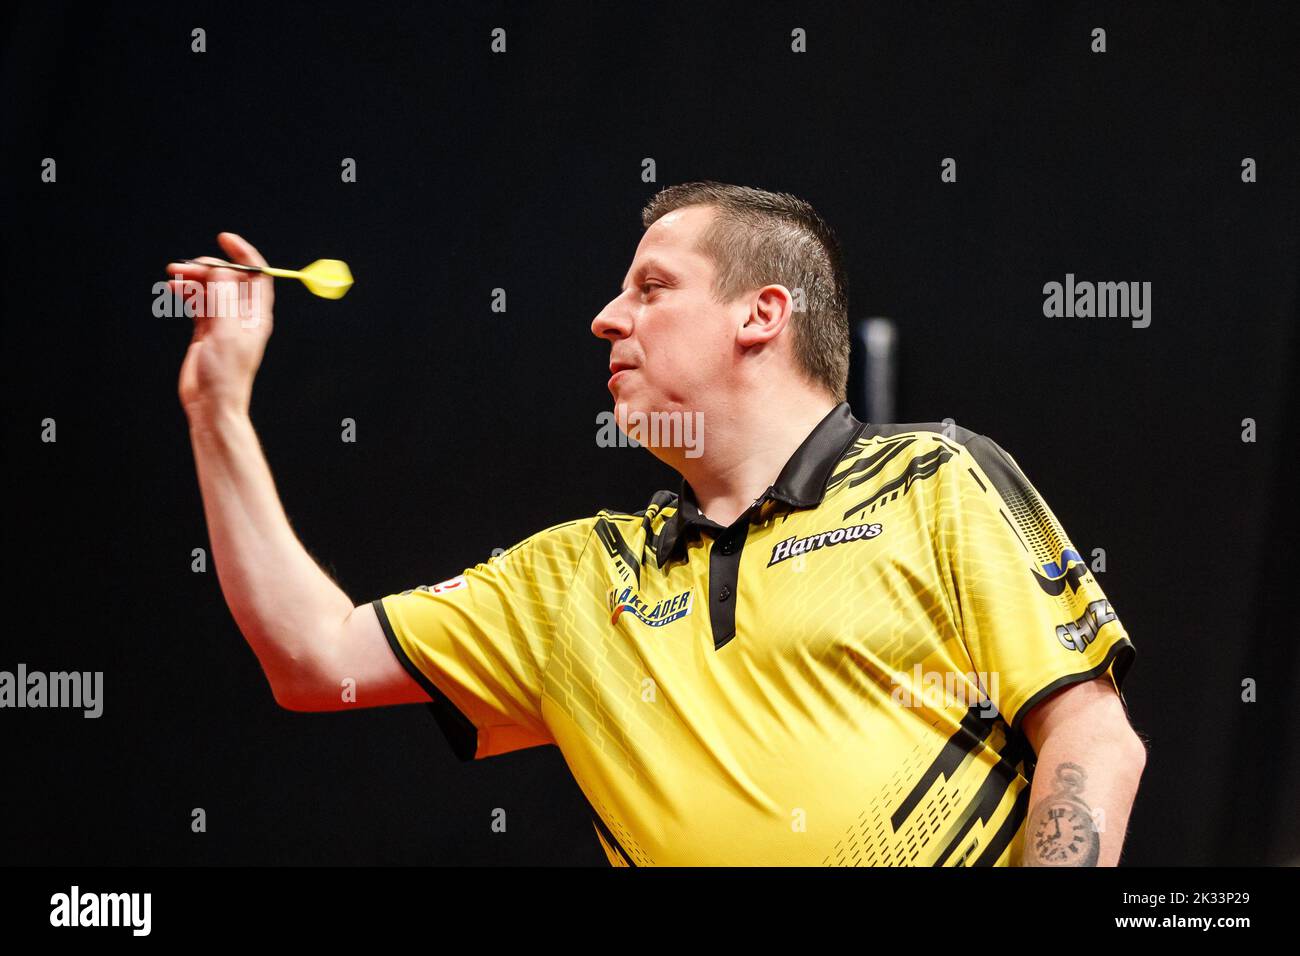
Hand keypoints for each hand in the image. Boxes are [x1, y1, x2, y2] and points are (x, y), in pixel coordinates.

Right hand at [167, 232, 274, 419]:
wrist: (210, 403)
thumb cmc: (225, 373)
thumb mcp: (225, 332)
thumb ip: (223, 298)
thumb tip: (222, 269)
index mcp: (256, 315)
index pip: (256, 275)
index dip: (243, 254)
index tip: (224, 238)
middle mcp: (241, 315)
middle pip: (228, 278)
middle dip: (207, 268)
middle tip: (184, 267)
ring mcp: (223, 322)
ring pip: (209, 289)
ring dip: (192, 279)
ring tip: (172, 277)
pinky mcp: (205, 330)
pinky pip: (197, 302)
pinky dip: (186, 293)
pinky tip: (172, 290)